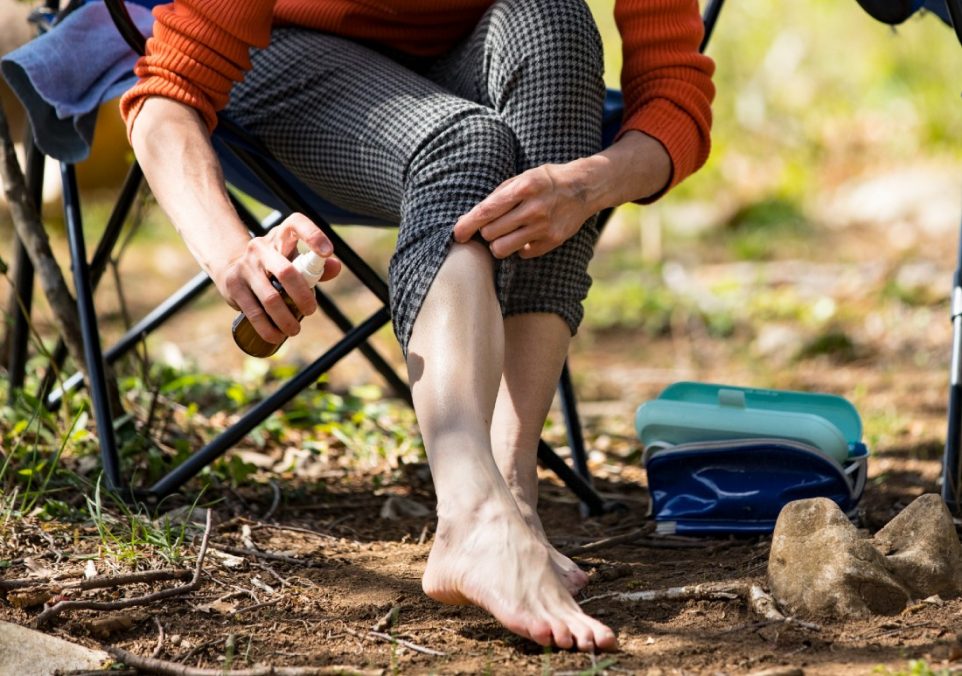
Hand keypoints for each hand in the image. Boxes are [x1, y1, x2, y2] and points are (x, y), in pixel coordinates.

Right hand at [212, 213, 340, 343]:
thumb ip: (315, 266)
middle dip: (303, 296)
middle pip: (287, 272)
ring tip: (295, 330)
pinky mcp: (233, 285)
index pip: (296, 224)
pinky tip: (276, 336)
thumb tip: (336, 267)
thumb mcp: (293, 258)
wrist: (230, 265)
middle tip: (311, 310)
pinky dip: (267, 328)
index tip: (327, 252)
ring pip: (271, 298)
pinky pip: (254, 312)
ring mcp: (245, 266)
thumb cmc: (274, 263)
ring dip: (286, 319)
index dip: (313, 235)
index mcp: (281, 236)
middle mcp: (261, 247)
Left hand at [452, 163, 597, 258]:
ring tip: (505, 234)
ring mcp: (544, 227)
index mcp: (523, 188)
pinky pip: (521, 254)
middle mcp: (533, 209)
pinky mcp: (552, 241)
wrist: (584, 188)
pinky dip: (519, 248)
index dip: (467, 225)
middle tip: (493, 226)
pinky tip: (526, 235)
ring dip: (498, 244)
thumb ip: (499, 195)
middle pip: (490, 233)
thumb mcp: (523, 177)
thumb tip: (473, 217)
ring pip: (502, 249)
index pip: (486, 212)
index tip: (457, 234)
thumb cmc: (546, 181)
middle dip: (486, 232)